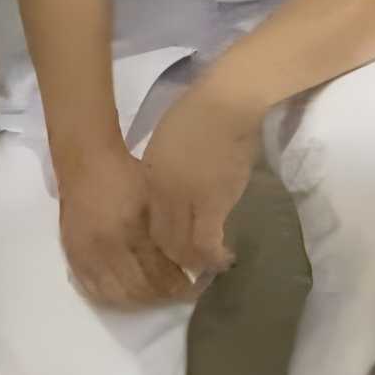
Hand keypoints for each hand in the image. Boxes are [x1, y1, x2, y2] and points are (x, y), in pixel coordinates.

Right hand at [54, 140, 195, 310]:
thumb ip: (169, 232)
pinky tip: (130, 293)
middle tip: (180, 293)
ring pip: (118, 296)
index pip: (160, 274)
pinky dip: (115, 298)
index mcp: (130, 229)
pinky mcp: (74, 258)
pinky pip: (94, 291)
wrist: (86, 162)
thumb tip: (190, 262)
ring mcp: (87, 255)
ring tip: (158, 295)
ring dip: (141, 301)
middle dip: (164, 296)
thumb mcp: (154, 196)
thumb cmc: (126, 174)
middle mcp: (107, 247)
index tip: (196, 286)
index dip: (181, 285)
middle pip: (140, 290)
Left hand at [134, 81, 259, 287]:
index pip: (149, 222)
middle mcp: (165, 193)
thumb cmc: (196, 114)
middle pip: (164, 239)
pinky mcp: (217, 202)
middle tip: (185, 268)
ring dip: (194, 263)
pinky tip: (223, 259)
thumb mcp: (165, 144)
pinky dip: (214, 255)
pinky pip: (209, 240)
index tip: (167, 250)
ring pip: (185, 245)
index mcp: (152, 176)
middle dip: (173, 259)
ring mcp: (189, 200)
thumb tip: (167, 197)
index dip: (157, 242)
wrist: (226, 105)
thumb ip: (161, 174)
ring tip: (205, 269)